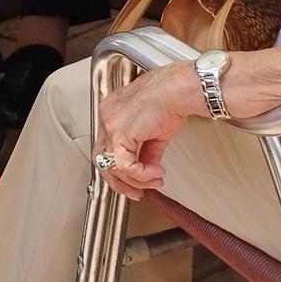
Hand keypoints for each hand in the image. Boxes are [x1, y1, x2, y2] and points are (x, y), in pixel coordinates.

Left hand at [94, 62, 200, 200]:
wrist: (178, 90)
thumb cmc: (170, 99)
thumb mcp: (155, 130)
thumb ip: (147, 151)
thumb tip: (148, 168)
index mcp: (112, 113)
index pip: (105, 148)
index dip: (119, 169)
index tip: (134, 181)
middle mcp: (107, 117)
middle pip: (102, 160)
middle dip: (121, 182)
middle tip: (138, 192)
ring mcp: (111, 124)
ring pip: (112, 166)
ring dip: (136, 181)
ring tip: (155, 180)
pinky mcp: (121, 133)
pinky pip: (125, 165)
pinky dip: (142, 175)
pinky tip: (156, 173)